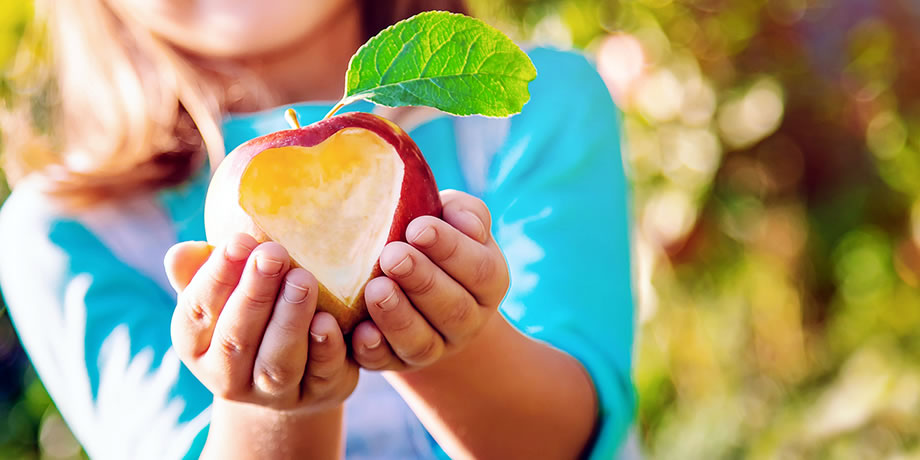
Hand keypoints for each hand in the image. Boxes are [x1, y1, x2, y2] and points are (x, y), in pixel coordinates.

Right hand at [165, 234, 357, 412]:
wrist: (296, 378)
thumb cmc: (252, 318)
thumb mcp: (224, 296)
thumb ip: (202, 272)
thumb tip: (181, 252)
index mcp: (197, 346)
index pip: (196, 312)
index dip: (215, 277)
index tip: (238, 241)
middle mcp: (229, 376)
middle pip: (236, 339)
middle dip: (254, 294)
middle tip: (273, 254)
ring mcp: (275, 392)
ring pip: (278, 363)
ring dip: (289, 320)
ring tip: (302, 280)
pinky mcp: (319, 393)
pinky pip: (321, 374)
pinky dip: (324, 348)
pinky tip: (327, 322)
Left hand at [350, 190, 509, 370]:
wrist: (415, 283)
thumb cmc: (434, 240)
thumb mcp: (454, 219)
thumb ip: (465, 212)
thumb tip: (465, 224)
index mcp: (488, 282)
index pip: (480, 270)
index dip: (450, 249)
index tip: (417, 228)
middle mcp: (468, 320)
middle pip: (453, 308)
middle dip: (422, 281)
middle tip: (392, 256)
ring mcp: (435, 346)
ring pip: (422, 341)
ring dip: (398, 316)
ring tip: (375, 289)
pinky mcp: (398, 362)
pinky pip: (388, 362)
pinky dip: (374, 349)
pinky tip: (361, 331)